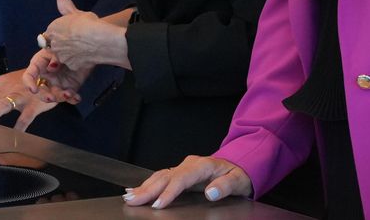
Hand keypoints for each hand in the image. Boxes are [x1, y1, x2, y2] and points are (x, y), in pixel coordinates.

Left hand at [0, 69, 75, 130]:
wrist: (53, 75)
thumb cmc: (27, 84)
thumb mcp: (9, 87)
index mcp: (0, 83)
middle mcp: (8, 87)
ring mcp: (22, 94)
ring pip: (3, 104)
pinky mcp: (35, 103)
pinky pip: (25, 117)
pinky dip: (18, 127)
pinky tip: (10, 136)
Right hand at [23, 49, 90, 97]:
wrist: (82, 48)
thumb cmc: (65, 45)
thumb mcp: (57, 48)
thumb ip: (54, 56)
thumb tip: (52, 67)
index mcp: (40, 65)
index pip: (29, 75)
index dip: (29, 83)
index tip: (34, 90)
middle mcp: (47, 77)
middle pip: (41, 90)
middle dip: (45, 96)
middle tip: (51, 98)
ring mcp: (58, 84)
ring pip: (56, 95)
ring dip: (61, 97)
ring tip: (68, 94)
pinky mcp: (70, 88)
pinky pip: (70, 96)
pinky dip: (74, 98)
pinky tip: (77, 98)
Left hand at [41, 0, 128, 68]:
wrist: (101, 40)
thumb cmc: (89, 24)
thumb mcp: (77, 12)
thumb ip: (65, 5)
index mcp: (53, 29)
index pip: (49, 34)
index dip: (59, 33)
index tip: (68, 32)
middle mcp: (54, 44)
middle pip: (55, 46)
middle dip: (63, 44)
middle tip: (77, 40)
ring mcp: (62, 56)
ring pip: (63, 56)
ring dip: (70, 53)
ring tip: (84, 47)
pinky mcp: (71, 66)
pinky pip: (73, 63)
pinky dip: (78, 60)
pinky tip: (88, 54)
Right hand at [123, 155, 252, 208]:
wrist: (240, 165)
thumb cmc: (238, 174)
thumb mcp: (238, 181)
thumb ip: (225, 186)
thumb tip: (211, 192)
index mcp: (202, 165)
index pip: (181, 179)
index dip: (168, 192)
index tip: (158, 204)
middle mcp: (189, 164)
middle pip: (165, 176)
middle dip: (147, 189)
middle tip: (132, 199)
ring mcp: (184, 168)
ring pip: (160, 176)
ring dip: (144, 187)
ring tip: (129, 196)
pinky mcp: (180, 173)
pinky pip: (161, 177)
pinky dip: (148, 184)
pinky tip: (136, 189)